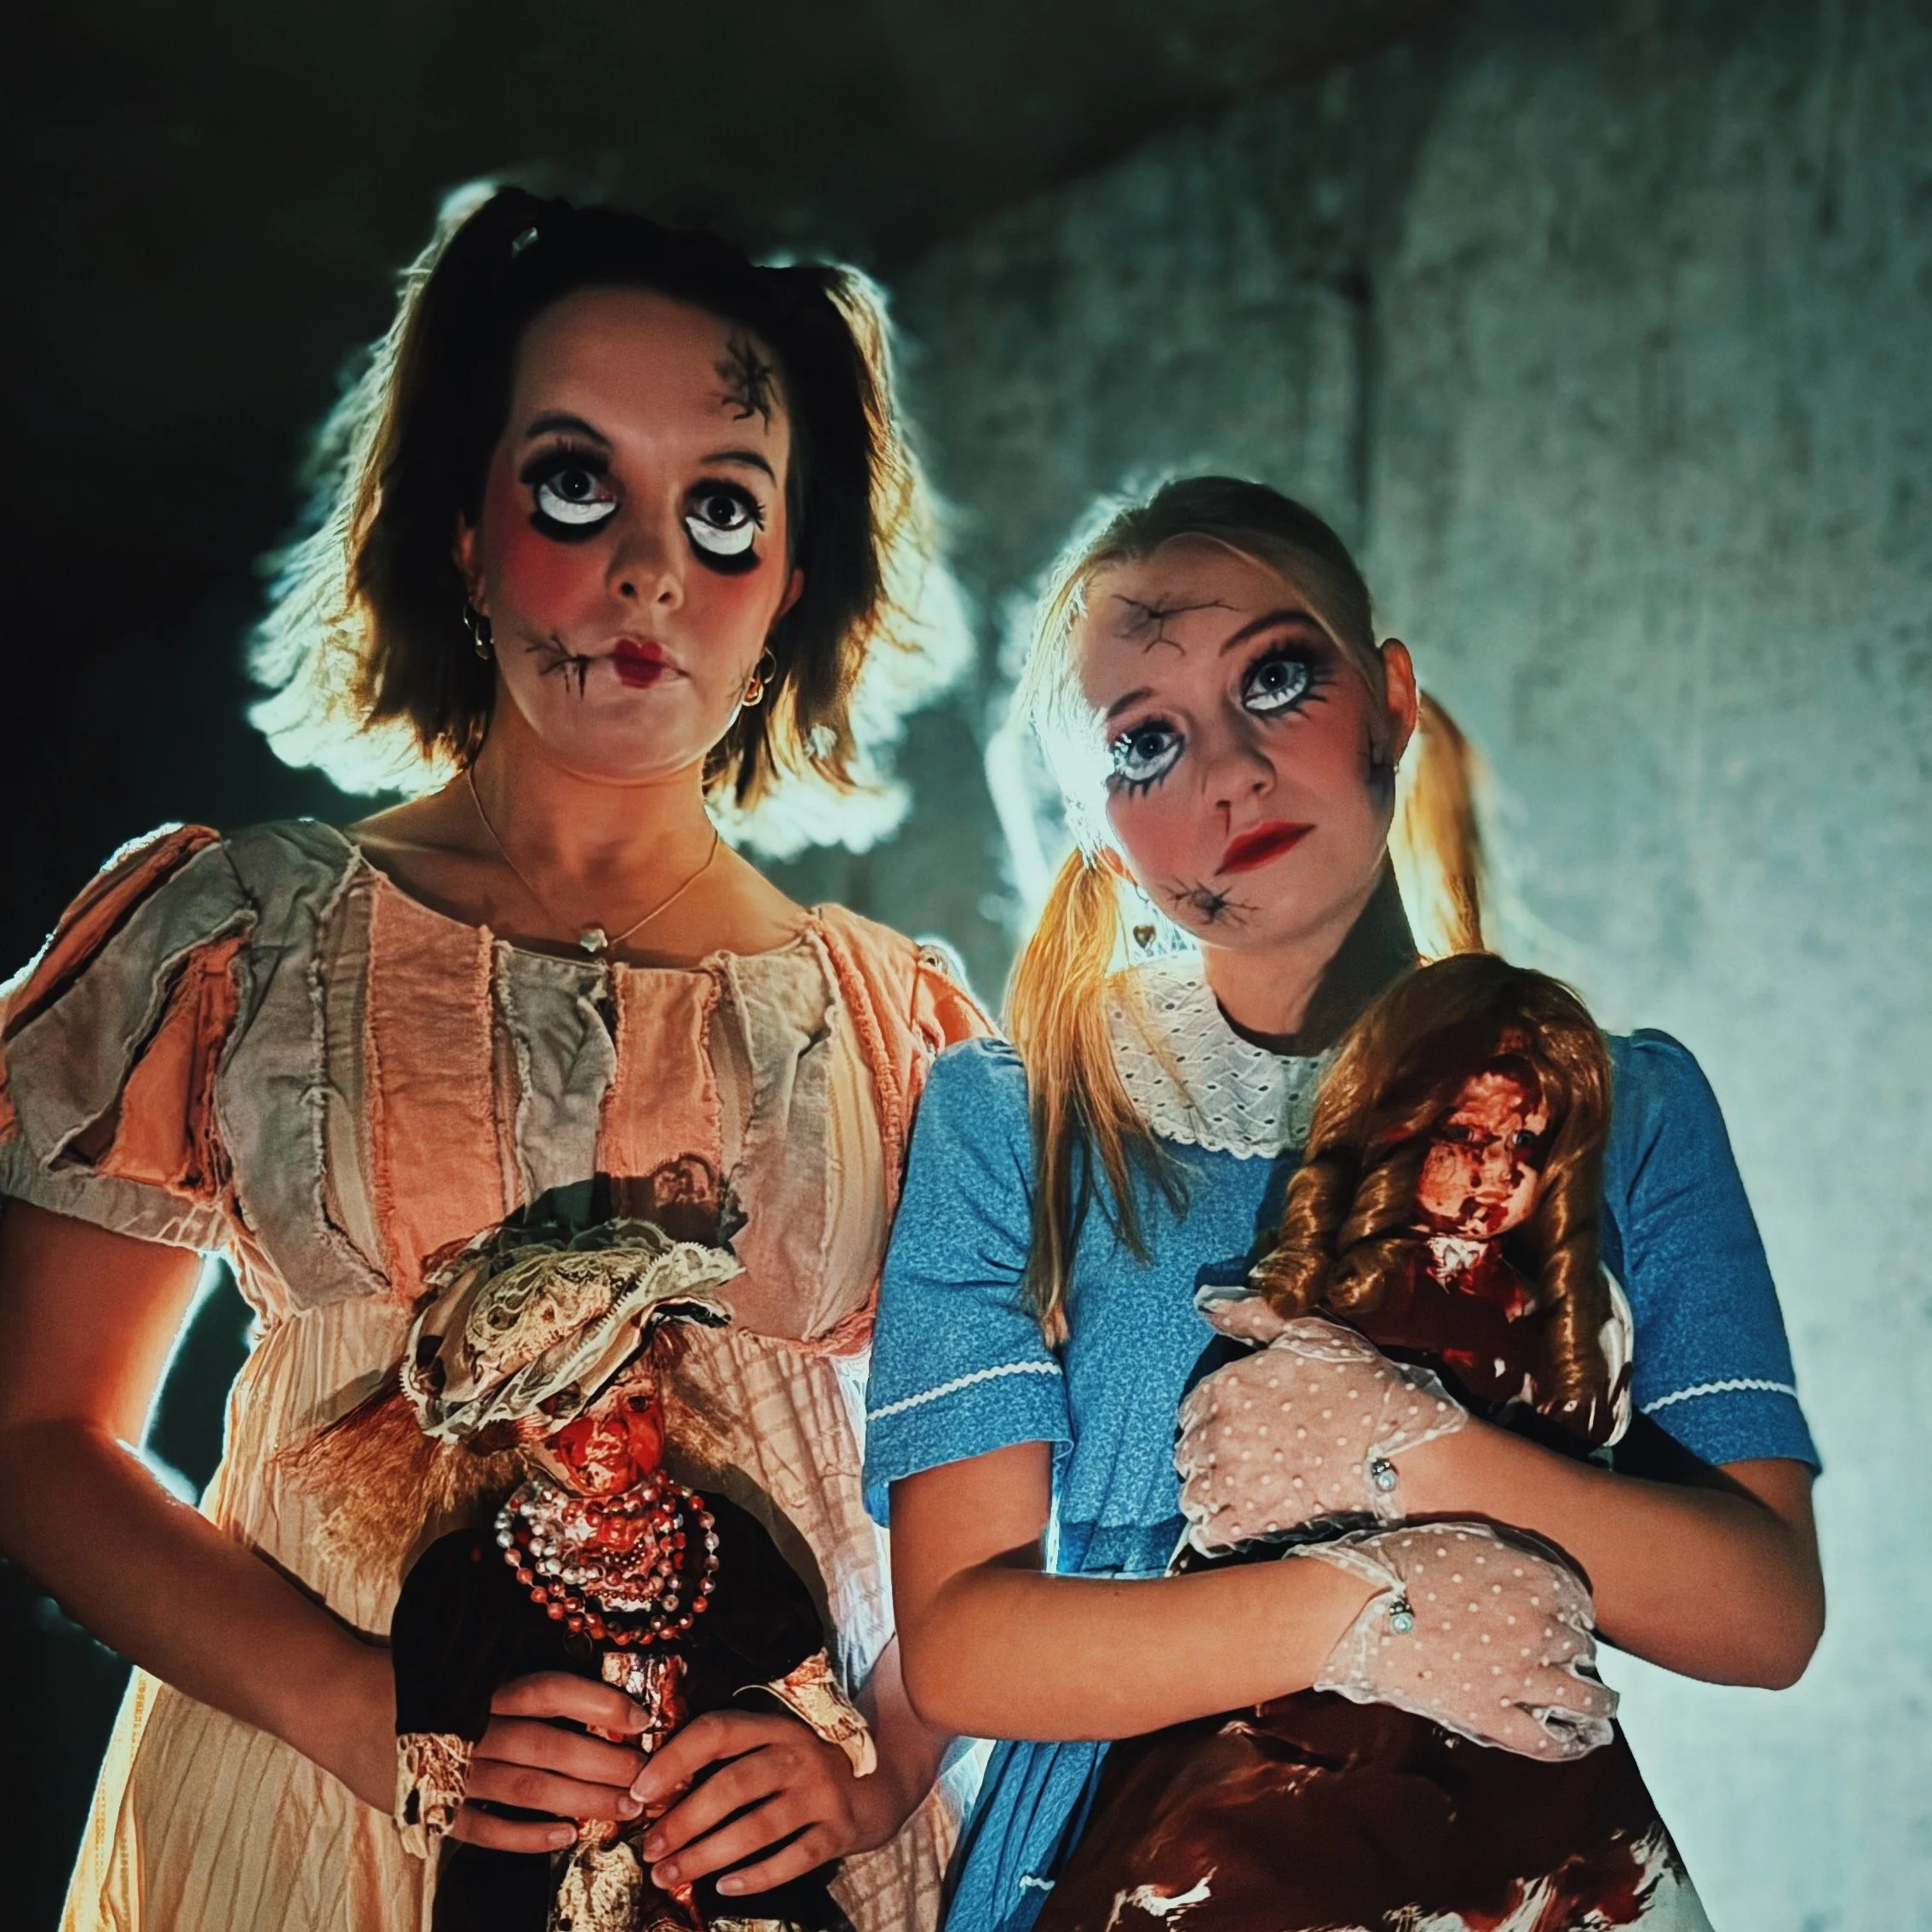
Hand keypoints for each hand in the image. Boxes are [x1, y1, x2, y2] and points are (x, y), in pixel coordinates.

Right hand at [449, 1672, 651, 1852]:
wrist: (357, 1712)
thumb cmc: (429, 1685)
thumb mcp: (472, 1666)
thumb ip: (523, 1680)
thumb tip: (591, 1693)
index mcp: (486, 1687)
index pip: (551, 1691)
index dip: (600, 1703)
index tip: (641, 1719)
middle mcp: (473, 1729)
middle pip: (550, 1746)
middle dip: (604, 1763)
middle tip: (644, 1776)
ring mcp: (454, 1772)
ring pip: (529, 1789)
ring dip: (581, 1800)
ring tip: (623, 1808)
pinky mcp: (436, 1809)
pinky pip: (486, 1829)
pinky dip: (527, 1836)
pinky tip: (565, 1836)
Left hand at [633, 1708, 894, 1898]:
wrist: (886, 1774)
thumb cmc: (811, 1763)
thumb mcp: (777, 1742)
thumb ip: (732, 1755)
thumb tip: (657, 1788)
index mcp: (773, 1725)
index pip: (717, 1731)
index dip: (674, 1759)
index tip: (639, 1792)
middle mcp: (797, 1753)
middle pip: (731, 1785)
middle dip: (684, 1821)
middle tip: (651, 1849)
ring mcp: (821, 1792)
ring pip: (756, 1827)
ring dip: (707, 1855)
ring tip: (672, 1875)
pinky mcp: (839, 1829)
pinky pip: (793, 1858)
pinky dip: (757, 1877)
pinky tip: (726, 1888)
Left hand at [1175, 1316, 1465, 1551]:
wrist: (1396, 1445)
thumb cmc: (1358, 1384)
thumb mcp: (1306, 1331)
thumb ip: (1251, 1315)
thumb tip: (1208, 1303)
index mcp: (1226, 1386)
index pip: (1190, 1410)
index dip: (1210, 1419)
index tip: (1230, 1425)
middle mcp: (1219, 1433)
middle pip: (1187, 1453)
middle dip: (1206, 1456)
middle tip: (1235, 1459)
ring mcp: (1233, 1479)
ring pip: (1192, 1494)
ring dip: (1207, 1494)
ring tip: (1233, 1492)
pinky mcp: (1254, 1519)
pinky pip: (1210, 1533)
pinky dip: (1215, 1531)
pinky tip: (1233, 1523)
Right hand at [1296, 1520, 1616, 1761]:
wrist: (1355, 1609)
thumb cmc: (1397, 1563)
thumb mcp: (1459, 1538)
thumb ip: (1506, 1555)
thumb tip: (1527, 1573)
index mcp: (1533, 1579)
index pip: (1578, 1597)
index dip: (1573, 1607)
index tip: (1567, 1613)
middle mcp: (1539, 1628)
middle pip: (1580, 1644)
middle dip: (1577, 1647)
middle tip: (1571, 1653)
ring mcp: (1519, 1677)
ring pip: (1582, 1697)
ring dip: (1598, 1699)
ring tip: (1602, 1703)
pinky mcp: (1493, 1716)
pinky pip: (1547, 1740)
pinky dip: (1572, 1743)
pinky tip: (1582, 1739)